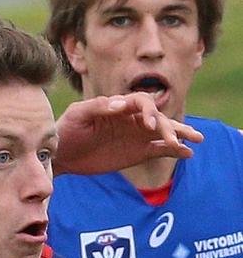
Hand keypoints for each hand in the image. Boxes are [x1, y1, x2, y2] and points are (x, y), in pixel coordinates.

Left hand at [54, 93, 203, 175]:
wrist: (61, 154)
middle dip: (169, 127)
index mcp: (120, 106)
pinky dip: (174, 152)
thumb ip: (97, 107)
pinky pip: (159, 151)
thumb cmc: (67, 129)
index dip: (149, 111)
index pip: (142, 103)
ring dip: (180, 135)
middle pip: (158, 119)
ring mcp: (137, 136)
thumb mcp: (78, 115)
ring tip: (196, 140)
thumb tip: (118, 104)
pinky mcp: (137, 153)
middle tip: (175, 139)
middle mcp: (133, 119)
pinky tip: (187, 154)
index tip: (148, 126)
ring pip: (164, 133)